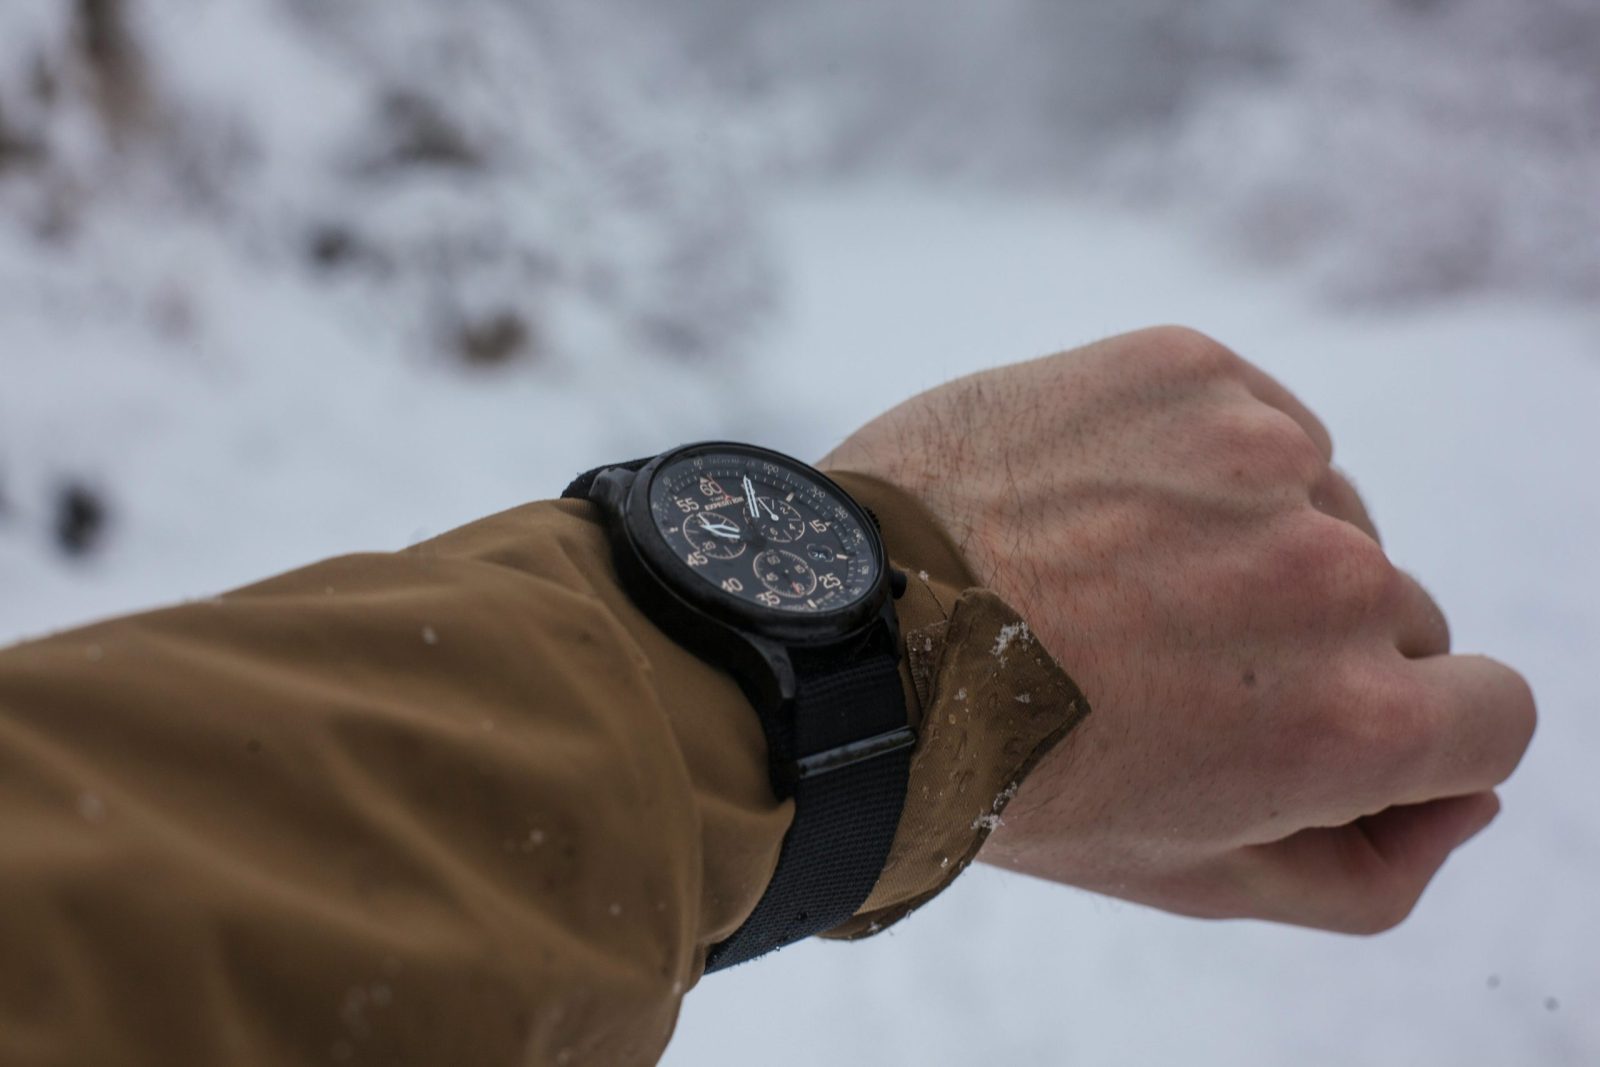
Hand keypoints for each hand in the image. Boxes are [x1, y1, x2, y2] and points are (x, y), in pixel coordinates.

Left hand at [823, 326, 1535, 932]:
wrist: (852, 638)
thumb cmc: (1009, 769)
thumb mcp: (1190, 875)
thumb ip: (1364, 866)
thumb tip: (1458, 798)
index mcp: (1345, 720)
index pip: (1491, 714)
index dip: (1413, 729)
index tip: (1318, 719)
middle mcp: (1329, 577)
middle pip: (1395, 611)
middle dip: (1305, 643)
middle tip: (1164, 661)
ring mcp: (1261, 458)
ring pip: (1320, 508)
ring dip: (1246, 543)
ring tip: (1108, 581)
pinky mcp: (1189, 372)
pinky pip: (1255, 424)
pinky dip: (1198, 464)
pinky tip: (1100, 507)